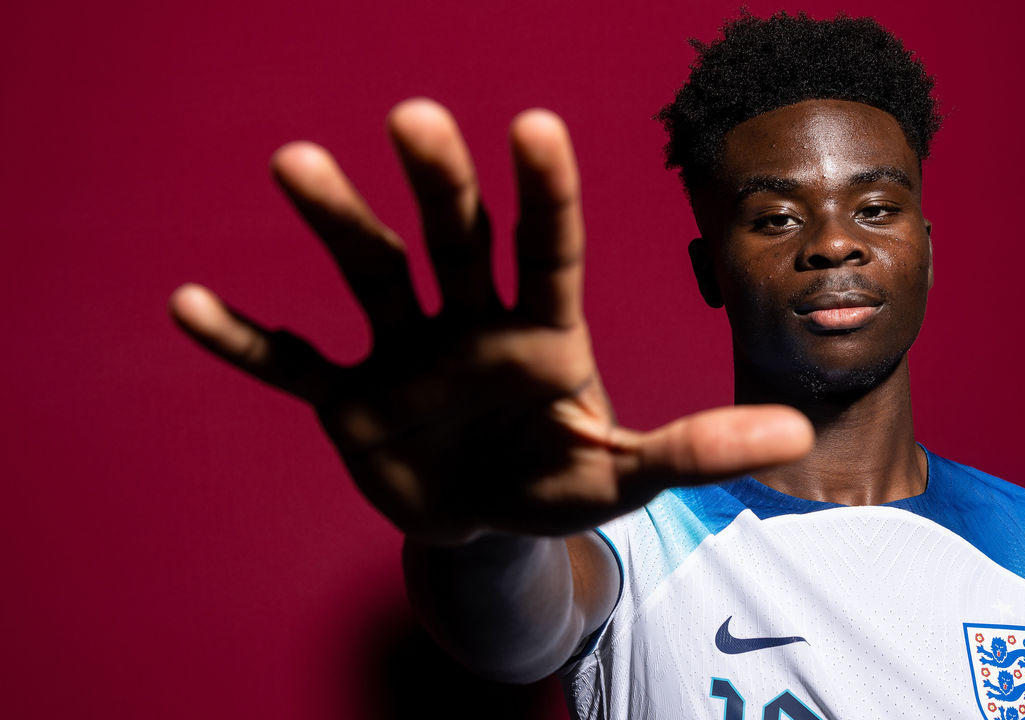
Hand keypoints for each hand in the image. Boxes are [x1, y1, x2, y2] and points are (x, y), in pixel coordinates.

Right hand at [170, 100, 812, 544]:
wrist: (487, 521)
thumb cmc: (561, 480)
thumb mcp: (630, 473)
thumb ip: (700, 447)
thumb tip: (797, 438)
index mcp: (543, 330)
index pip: (548, 247)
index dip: (545, 191)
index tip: (533, 124)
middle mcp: (470, 321)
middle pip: (455, 238)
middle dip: (439, 181)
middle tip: (416, 117)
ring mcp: (404, 353)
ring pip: (369, 273)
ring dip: (334, 221)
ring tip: (294, 160)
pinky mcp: (349, 398)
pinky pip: (291, 362)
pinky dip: (246, 341)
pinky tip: (187, 304)